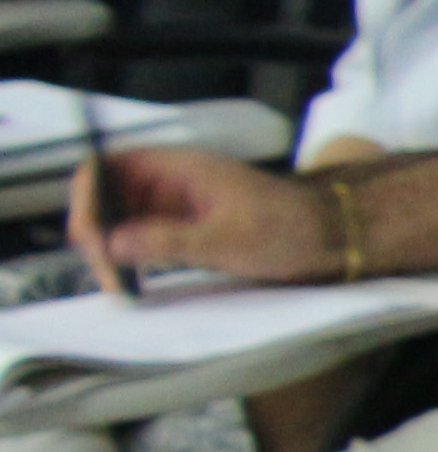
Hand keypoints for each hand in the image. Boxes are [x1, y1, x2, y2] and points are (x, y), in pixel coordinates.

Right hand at [74, 144, 327, 287]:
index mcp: (179, 168)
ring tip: (117, 284)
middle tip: (105, 273)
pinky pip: (145, 237)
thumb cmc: (290, 229)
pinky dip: (133, 257)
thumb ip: (167, 240)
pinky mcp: (189, 228)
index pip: (107, 167)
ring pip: (123, 220)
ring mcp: (180, 205)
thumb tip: (112, 243)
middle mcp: (173, 181)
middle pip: (108, 197)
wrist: (335, 239)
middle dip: (96, 230)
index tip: (89, 238)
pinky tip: (135, 281)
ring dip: (112, 248)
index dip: (88, 198)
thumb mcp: (226, 239)